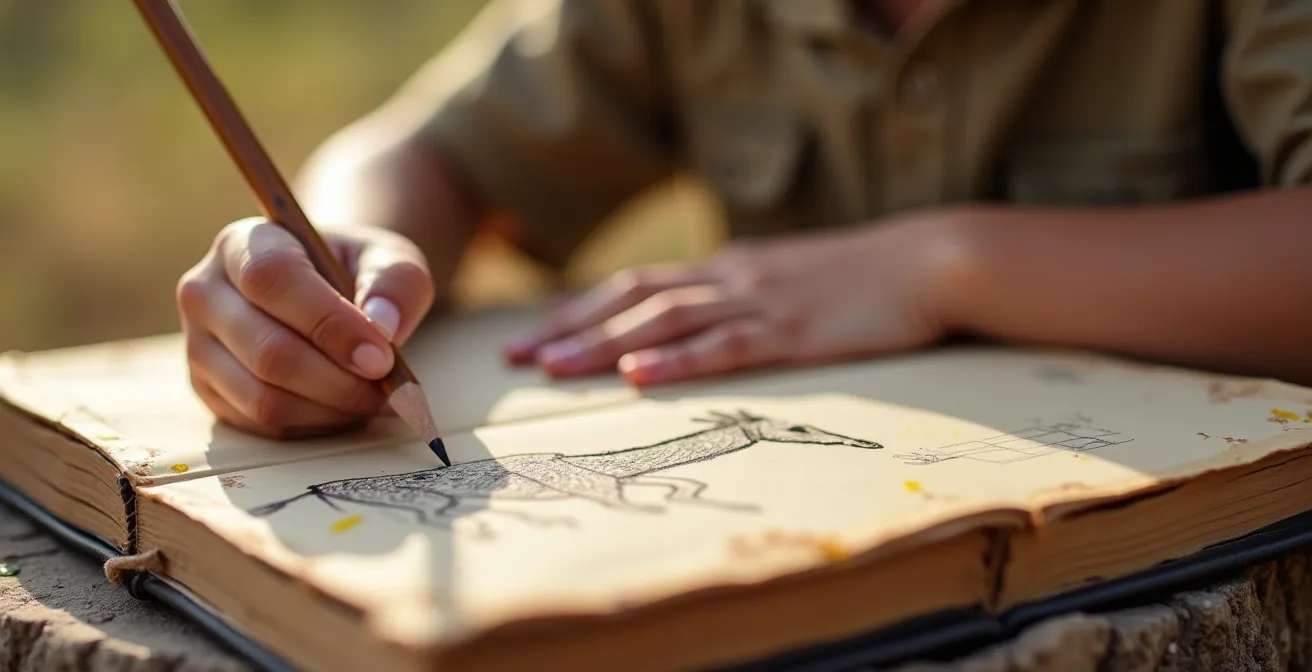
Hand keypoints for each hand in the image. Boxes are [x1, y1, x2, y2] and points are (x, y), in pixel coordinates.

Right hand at [177, 216, 435, 437]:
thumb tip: (382, 326)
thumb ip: (395, 283)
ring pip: (263, 397)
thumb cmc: (356, 273)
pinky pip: (263, 422)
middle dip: (339, 379)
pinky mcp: (209, 391)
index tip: (382, 355)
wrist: (328, 294)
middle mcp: (205, 294)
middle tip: (387, 384)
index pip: (271, 279)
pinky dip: (315, 423)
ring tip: (374, 397)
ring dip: (330, 407)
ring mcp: (198, 346)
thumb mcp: (389, 260)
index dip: (329, 322)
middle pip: (267, 351)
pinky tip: (346, 406)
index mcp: (242, 244)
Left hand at [502, 213, 968, 384]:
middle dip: (569, 328)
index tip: (533, 338)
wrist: (932, 259)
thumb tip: (701, 327)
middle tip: (513, 358)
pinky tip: (638, 377)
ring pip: (665, 321)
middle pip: (632, 299)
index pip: (637, 286)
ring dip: (604, 344)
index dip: (580, 311)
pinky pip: (726, 347)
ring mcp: (761, 302)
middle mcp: (732, 278)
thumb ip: (745, 299)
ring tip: (553, 368)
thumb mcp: (792, 283)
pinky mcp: (795, 332)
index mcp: (729, 269)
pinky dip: (678, 362)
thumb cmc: (865, 278)